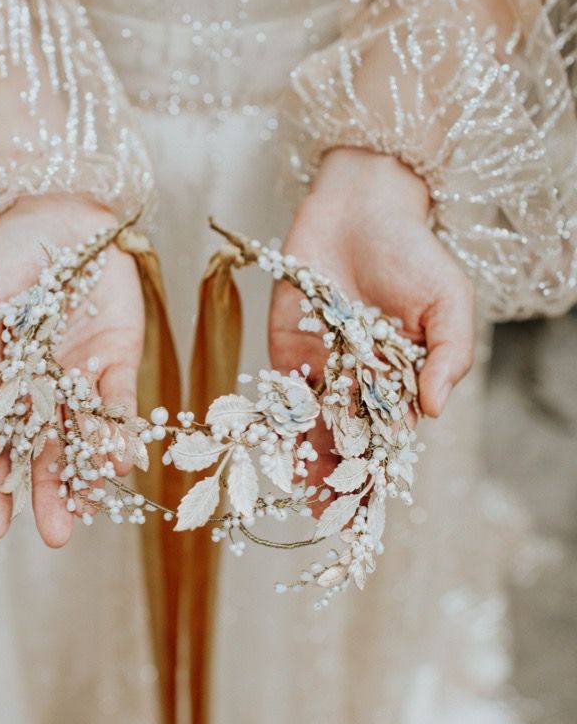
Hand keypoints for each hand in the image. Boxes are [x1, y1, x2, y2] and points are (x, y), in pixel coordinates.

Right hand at [0, 193, 144, 546]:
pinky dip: (119, 432)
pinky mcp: (119, 360)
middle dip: (48, 495)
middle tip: (56, 537)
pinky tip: (122, 460)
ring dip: (87, 475)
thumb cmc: (7, 254)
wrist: (61, 212)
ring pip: (84, 439)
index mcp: (1, 382)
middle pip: (44, 454)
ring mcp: (82, 379)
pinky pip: (119, 405)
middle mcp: (43, 391)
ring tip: (90, 509)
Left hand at [269, 146, 474, 480]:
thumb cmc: (412, 252)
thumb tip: (434, 411)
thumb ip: (448, 356)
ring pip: (313, 429)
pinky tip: (275, 455)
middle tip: (328, 515)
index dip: (379, 470)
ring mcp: (323, 372)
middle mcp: (360, 384)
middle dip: (337, 478)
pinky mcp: (287, 353)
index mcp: (402, 380)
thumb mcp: (447, 302)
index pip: (390, 435)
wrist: (358, 209)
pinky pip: (282, 398)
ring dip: (306, 463)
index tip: (368, 504)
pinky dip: (278, 427)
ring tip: (303, 496)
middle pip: (348, 442)